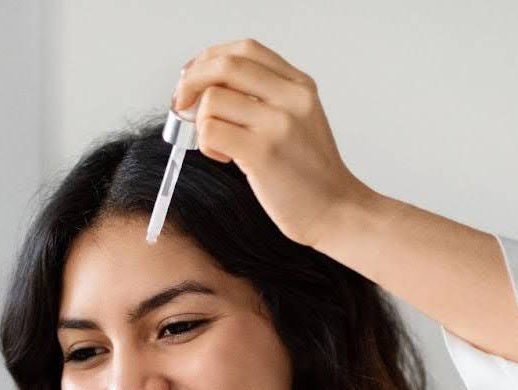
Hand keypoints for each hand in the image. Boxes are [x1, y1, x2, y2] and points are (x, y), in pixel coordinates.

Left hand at [173, 38, 374, 249]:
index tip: (193, 76)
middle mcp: (291, 98)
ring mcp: (278, 124)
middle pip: (224, 66)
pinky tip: (224, 158)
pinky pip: (211, 131)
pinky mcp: (262, 153)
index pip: (246, 49)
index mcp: (300, 85)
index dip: (210, 58)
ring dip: (201, 124)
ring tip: (220, 147)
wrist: (336, 211)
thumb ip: (265, 98)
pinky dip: (206, 145)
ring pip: (212, 100)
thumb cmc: (309, 173)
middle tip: (181, 105)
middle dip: (191, 82)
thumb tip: (206, 87)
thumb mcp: (299, 121)